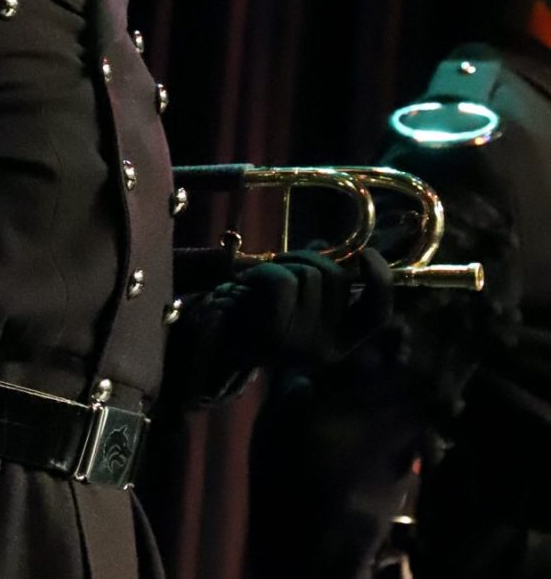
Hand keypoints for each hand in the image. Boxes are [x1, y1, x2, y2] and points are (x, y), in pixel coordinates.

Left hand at [234, 247, 393, 365]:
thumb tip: (325, 244)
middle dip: (305, 258)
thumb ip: (314, 280)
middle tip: (275, 268)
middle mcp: (325, 348)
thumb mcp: (291, 304)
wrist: (211, 348)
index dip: (380, 280)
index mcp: (337, 344)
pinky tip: (247, 287)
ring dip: (280, 265)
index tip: (367, 253)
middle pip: (334, 277)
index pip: (377, 314)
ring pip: (308, 273)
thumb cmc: (252, 318)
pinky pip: (283, 280)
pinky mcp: (277, 332)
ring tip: (256, 284)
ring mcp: (302, 342)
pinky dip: (264, 274)